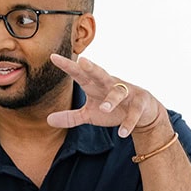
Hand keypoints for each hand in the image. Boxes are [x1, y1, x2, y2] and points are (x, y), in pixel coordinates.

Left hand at [46, 54, 160, 137]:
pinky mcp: (140, 103)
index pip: (78, 74)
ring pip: (118, 92)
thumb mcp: (89, 115)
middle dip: (92, 67)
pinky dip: (128, 122)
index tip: (53, 57)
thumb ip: (71, 117)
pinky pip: (134, 112)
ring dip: (111, 100)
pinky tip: (122, 133)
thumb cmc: (112, 109)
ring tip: (104, 108)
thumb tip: (48, 120)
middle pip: (99, 73)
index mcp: (94, 85)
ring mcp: (126, 92)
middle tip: (82, 61)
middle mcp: (109, 84)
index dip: (67, 66)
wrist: (142, 114)